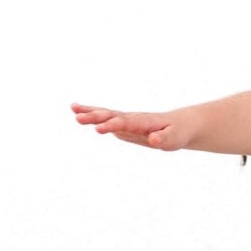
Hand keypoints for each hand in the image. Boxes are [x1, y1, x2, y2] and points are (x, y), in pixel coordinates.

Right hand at [70, 103, 189, 149]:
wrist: (178, 125)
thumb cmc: (177, 133)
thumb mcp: (174, 139)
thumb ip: (164, 139)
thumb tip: (154, 140)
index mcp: (144, 122)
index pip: (126, 123)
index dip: (113, 125)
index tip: (99, 129)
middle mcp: (132, 118)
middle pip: (112, 116)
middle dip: (96, 117)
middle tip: (78, 118)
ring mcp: (125, 120)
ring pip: (106, 114)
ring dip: (90, 112)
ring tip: (73, 110)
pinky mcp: (121, 123)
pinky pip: (104, 118)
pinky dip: (91, 113)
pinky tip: (76, 112)